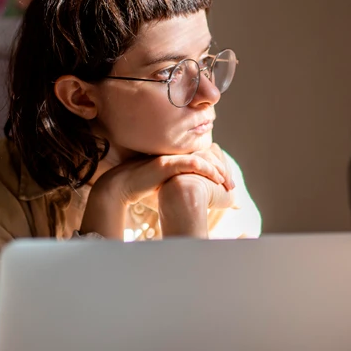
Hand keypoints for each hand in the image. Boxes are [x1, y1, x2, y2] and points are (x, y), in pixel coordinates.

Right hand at [98, 151, 231, 205]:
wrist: (119, 186)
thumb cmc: (139, 188)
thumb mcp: (163, 184)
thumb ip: (176, 185)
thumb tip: (187, 197)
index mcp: (175, 157)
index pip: (203, 158)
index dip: (216, 168)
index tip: (225, 183)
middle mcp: (175, 154)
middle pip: (207, 156)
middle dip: (222, 170)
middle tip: (231, 185)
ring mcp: (171, 157)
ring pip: (204, 158)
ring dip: (219, 171)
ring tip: (228, 184)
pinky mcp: (168, 163)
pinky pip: (193, 163)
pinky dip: (208, 170)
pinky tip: (217, 180)